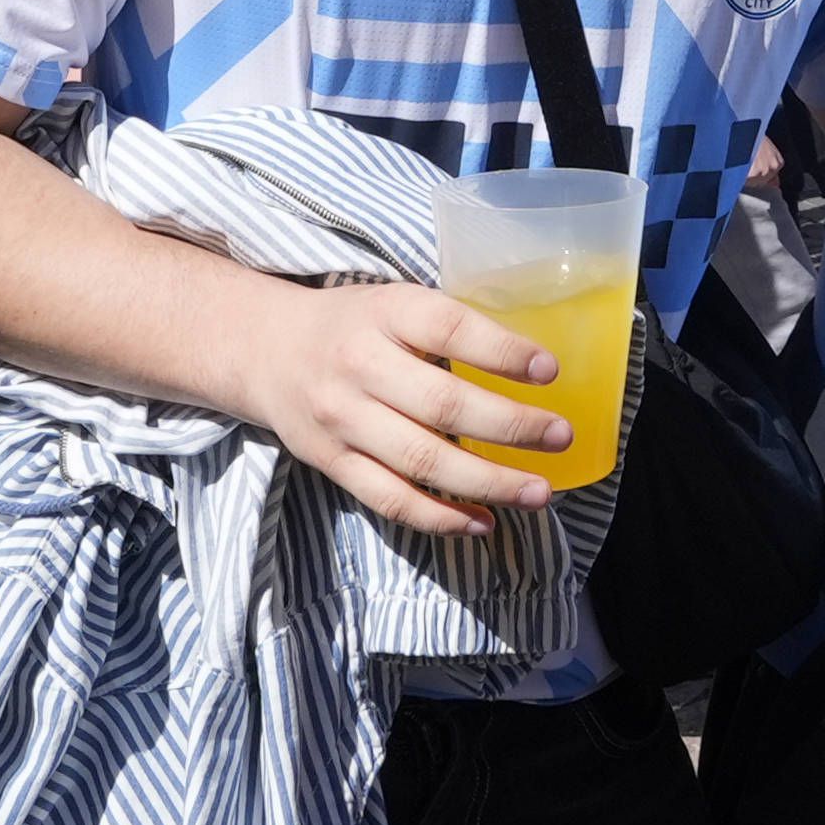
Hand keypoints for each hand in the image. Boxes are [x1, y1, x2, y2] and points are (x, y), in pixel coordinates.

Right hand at [234, 277, 588, 538]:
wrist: (264, 350)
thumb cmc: (353, 325)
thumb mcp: (395, 302)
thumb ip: (449, 328)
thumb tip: (535, 366)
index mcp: (386, 312)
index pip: (449, 329)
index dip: (502, 351)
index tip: (550, 371)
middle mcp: (360, 365)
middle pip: (443, 404)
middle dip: (511, 426)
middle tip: (560, 437)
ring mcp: (343, 420)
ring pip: (422, 461)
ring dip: (488, 483)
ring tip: (539, 492)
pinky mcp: (332, 463)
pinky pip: (391, 499)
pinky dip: (441, 517)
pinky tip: (484, 522)